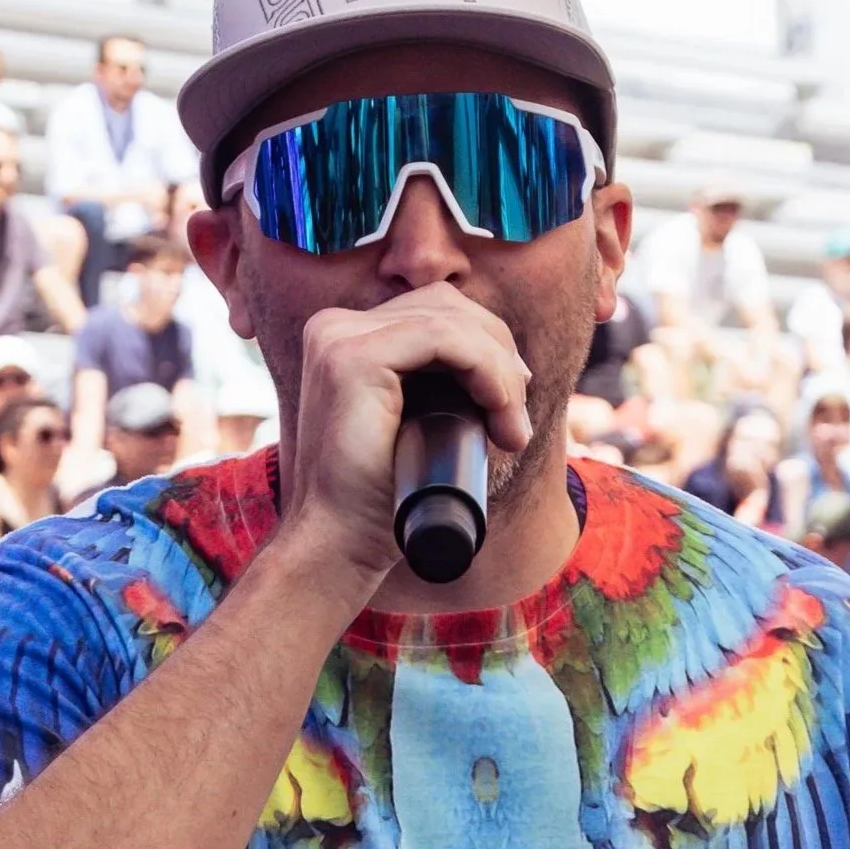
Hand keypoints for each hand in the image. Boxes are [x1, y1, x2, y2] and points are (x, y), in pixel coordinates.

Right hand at [279, 286, 532, 598]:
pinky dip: (486, 368)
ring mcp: (338, 337)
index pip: (434, 310)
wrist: (340, 543)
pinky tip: (499, 405)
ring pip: (451, 320)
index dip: (488, 346)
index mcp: (344, 337)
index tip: (513, 400)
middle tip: (515, 420)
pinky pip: (444, 338)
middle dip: (499, 354)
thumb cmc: (380, 496)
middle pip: (445, 305)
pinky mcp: (352, 357)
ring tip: (511, 428)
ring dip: (500, 370)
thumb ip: (441, 384)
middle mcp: (334, 326)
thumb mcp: (418, 422)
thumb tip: (513, 366)